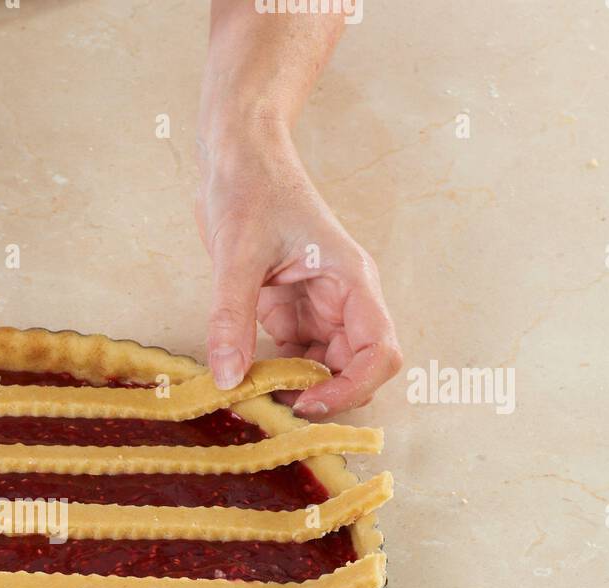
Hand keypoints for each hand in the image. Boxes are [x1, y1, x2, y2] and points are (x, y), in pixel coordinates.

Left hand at [197, 124, 400, 416]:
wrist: (236, 157)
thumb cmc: (250, 189)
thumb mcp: (237, 255)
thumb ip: (232, 318)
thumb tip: (229, 379)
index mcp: (351, 281)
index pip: (379, 351)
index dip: (351, 387)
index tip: (307, 401)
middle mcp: (343, 300)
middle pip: (355, 369)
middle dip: (321, 395)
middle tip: (272, 408)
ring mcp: (318, 308)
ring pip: (324, 368)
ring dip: (295, 389)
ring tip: (253, 397)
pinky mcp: (290, 312)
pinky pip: (293, 358)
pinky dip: (274, 375)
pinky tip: (243, 379)